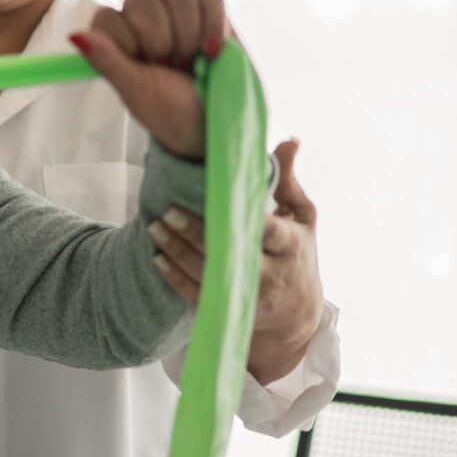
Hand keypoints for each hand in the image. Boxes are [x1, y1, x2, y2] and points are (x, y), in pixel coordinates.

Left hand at [70, 0, 230, 160]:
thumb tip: (74, 35)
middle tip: (167, 67)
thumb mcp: (135, 90)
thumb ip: (107, 60)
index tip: (143, 68)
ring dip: (188, 36)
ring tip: (190, 64)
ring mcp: (176, 12)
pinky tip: (213, 51)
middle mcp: (142, 19)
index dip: (128, 41)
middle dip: (160, 39)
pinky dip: (213, 26)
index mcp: (116, 38)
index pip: (108, 15)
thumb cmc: (168, 110)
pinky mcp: (209, 12)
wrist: (213, 122)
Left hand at [148, 139, 322, 384]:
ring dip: (177, 252)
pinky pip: (197, 296)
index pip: (266, 229)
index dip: (238, 214)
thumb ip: (288, 181)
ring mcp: (249, 296)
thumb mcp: (302, 218)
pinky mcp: (229, 311)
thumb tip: (289, 140)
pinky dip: (175, 278)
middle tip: (167, 210)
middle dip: (195, 233)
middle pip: (229, 253)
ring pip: (207, 275)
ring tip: (154, 226)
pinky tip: (157, 257)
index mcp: (290, 246)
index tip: (212, 194)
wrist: (297, 316)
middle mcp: (270, 274)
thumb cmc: (298, 255)